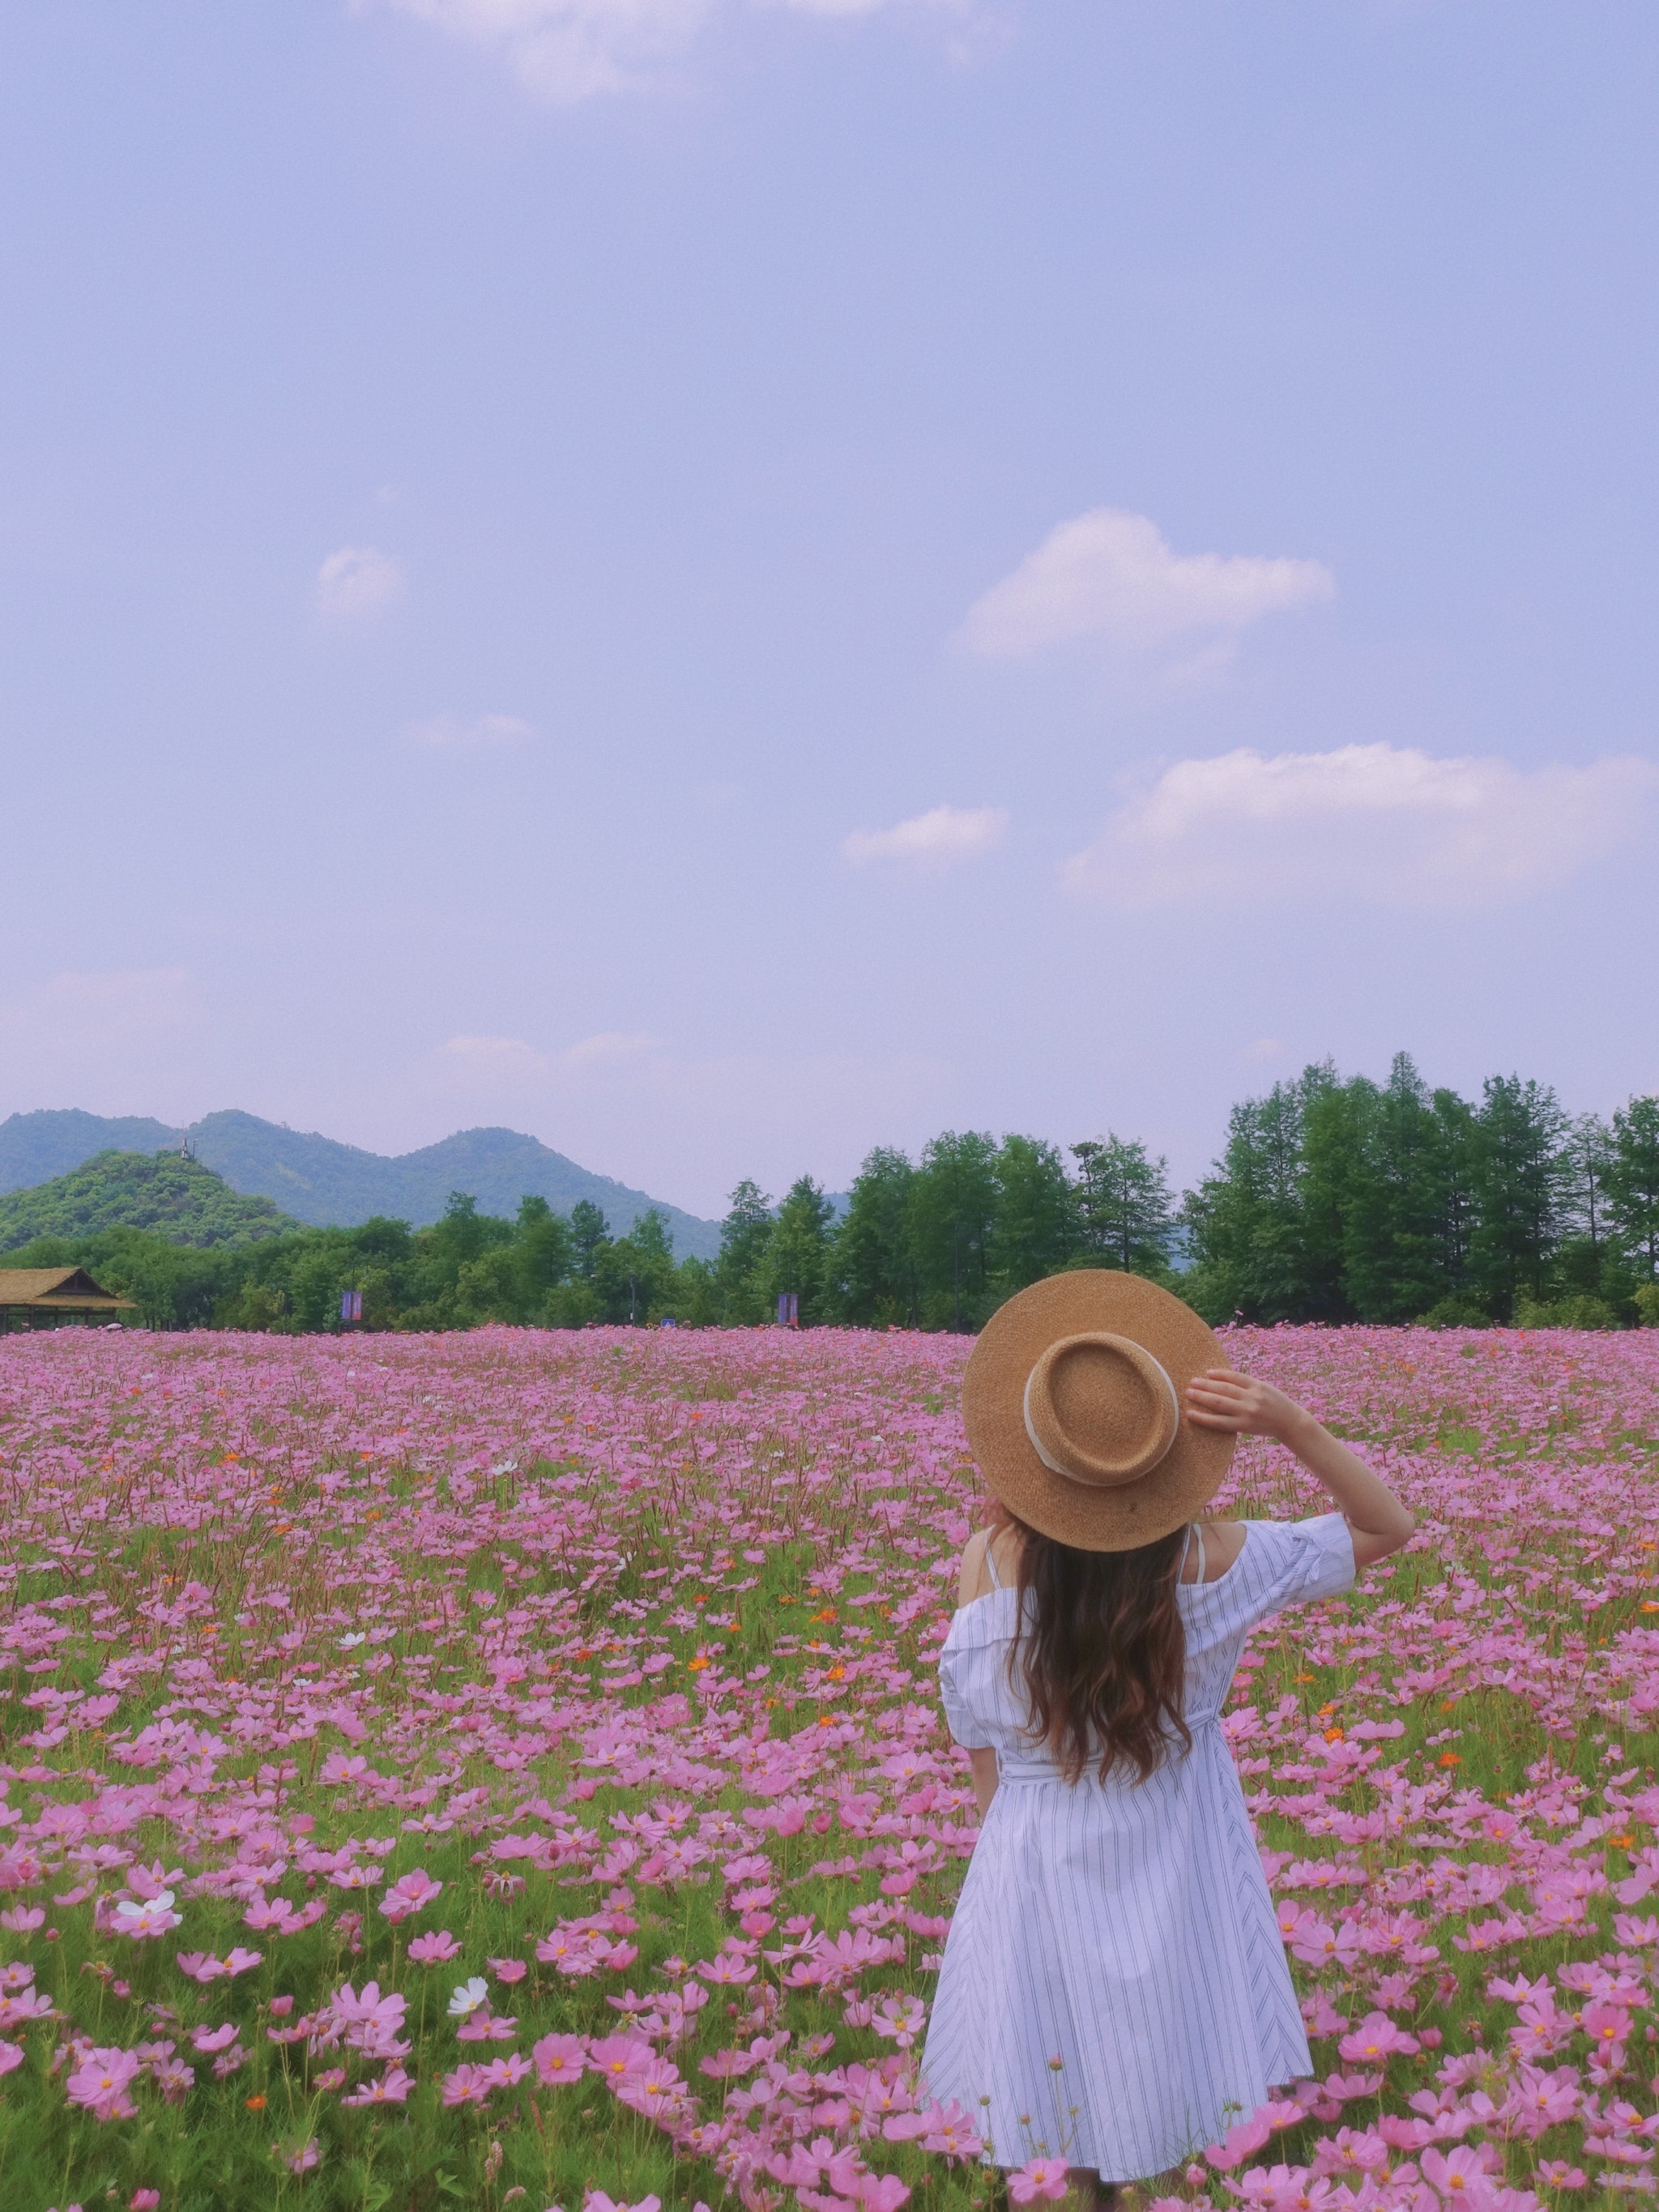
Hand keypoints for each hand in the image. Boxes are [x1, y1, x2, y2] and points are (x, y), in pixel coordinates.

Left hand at [1184, 1368, 1314, 1445]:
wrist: (1291, 1423)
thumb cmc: (1277, 1404)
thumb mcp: (1265, 1388)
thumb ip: (1247, 1385)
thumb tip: (1224, 1379)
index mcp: (1257, 1386)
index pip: (1234, 1377)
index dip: (1219, 1373)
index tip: (1207, 1372)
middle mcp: (1252, 1398)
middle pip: (1223, 1389)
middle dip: (1205, 1385)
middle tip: (1191, 1382)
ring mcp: (1247, 1412)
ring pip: (1219, 1404)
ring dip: (1202, 1397)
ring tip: (1189, 1393)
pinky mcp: (1243, 1426)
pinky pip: (1219, 1422)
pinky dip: (1204, 1418)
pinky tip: (1192, 1414)